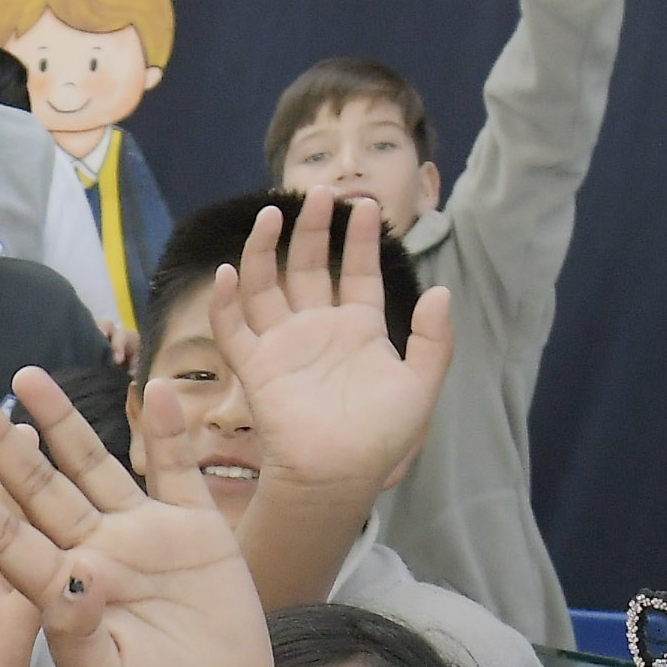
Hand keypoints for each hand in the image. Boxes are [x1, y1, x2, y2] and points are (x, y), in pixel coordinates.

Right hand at [210, 190, 455, 506]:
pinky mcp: (256, 366)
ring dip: (266, 250)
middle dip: (314, 230)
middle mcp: (319, 330)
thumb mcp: (422, 384)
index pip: (358, 273)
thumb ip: (436, 339)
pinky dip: (225, 301)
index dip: (361, 240)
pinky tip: (229, 271)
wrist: (340, 472)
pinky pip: (232, 328)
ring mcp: (284, 346)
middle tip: (319, 193)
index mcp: (360, 331)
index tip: (367, 206)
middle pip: (310, 267)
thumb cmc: (382, 438)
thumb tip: (441, 291)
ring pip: (267, 285)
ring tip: (272, 214)